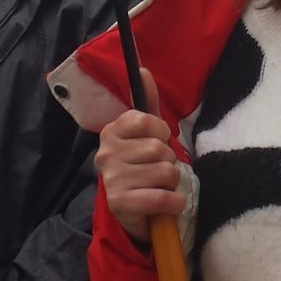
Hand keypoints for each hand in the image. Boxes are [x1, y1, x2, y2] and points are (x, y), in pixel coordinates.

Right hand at [93, 69, 185, 248]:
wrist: (132, 211)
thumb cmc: (142, 166)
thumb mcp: (146, 133)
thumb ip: (147, 102)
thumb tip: (142, 70)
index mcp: (111, 131)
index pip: (146, 120)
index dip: (161, 133)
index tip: (157, 142)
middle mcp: (106, 153)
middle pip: (159, 148)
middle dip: (169, 161)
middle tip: (157, 171)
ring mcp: (111, 179)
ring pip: (166, 171)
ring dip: (172, 182)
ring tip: (160, 186)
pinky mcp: (120, 203)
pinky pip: (162, 197)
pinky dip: (174, 202)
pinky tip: (169, 203)